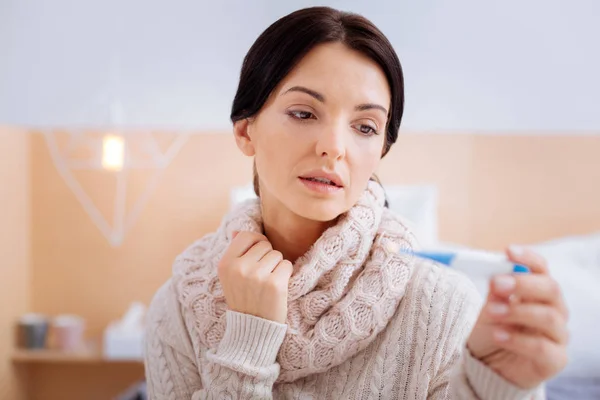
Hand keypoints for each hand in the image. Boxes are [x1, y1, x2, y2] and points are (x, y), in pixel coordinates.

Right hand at [217, 231, 292, 323]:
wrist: (252, 328)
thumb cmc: (244, 298)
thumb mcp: (230, 276)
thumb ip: (235, 253)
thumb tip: (237, 231)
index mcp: (225, 264)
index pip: (245, 236)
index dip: (257, 241)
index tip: (260, 252)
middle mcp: (239, 268)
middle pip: (264, 245)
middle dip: (267, 257)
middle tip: (261, 276)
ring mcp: (257, 276)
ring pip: (277, 254)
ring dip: (277, 266)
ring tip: (268, 282)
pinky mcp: (275, 284)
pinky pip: (287, 265)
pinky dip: (285, 274)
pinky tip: (277, 287)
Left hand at [467, 247, 568, 388]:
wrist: (490, 366)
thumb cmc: (493, 330)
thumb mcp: (489, 307)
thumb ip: (495, 293)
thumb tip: (496, 276)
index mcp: (538, 291)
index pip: (541, 268)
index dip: (528, 258)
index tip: (508, 251)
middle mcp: (554, 309)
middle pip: (550, 289)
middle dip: (522, 283)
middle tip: (496, 283)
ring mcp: (557, 335)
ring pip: (548, 317)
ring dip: (516, 311)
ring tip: (491, 312)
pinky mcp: (555, 359)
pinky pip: (542, 347)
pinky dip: (517, 339)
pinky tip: (498, 335)